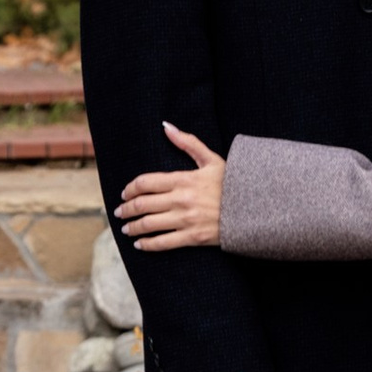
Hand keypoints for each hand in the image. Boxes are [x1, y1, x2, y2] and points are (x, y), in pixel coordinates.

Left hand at [117, 123, 226, 252]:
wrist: (253, 209)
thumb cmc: (232, 182)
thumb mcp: (211, 159)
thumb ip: (187, 142)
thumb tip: (166, 126)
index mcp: (183, 179)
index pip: (145, 183)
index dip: (130, 188)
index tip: (124, 193)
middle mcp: (181, 199)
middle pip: (142, 204)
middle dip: (126, 209)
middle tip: (119, 212)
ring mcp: (186, 219)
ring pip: (149, 224)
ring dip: (132, 227)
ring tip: (126, 228)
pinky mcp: (193, 237)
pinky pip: (163, 243)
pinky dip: (148, 244)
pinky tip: (140, 245)